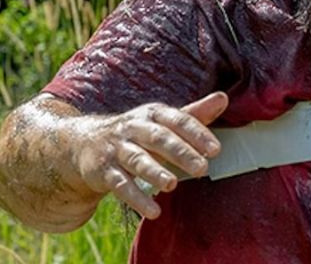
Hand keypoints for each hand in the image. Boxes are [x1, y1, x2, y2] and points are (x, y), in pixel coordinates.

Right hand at [71, 91, 228, 218]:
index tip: (216, 150)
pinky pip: (120, 185)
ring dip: (154, 172)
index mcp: (153, 113)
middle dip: (180, 152)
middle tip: (202, 169)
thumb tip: (224, 98)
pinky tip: (153, 212)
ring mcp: (118, 149)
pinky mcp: (104, 171)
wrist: (87, 143)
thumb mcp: (163, 121)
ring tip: (172, 185)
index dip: (197, 133)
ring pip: (137, 160)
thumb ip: (194, 114)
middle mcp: (134, 128)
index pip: (177, 120)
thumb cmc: (138, 133)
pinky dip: (136, 199)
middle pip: (159, 138)